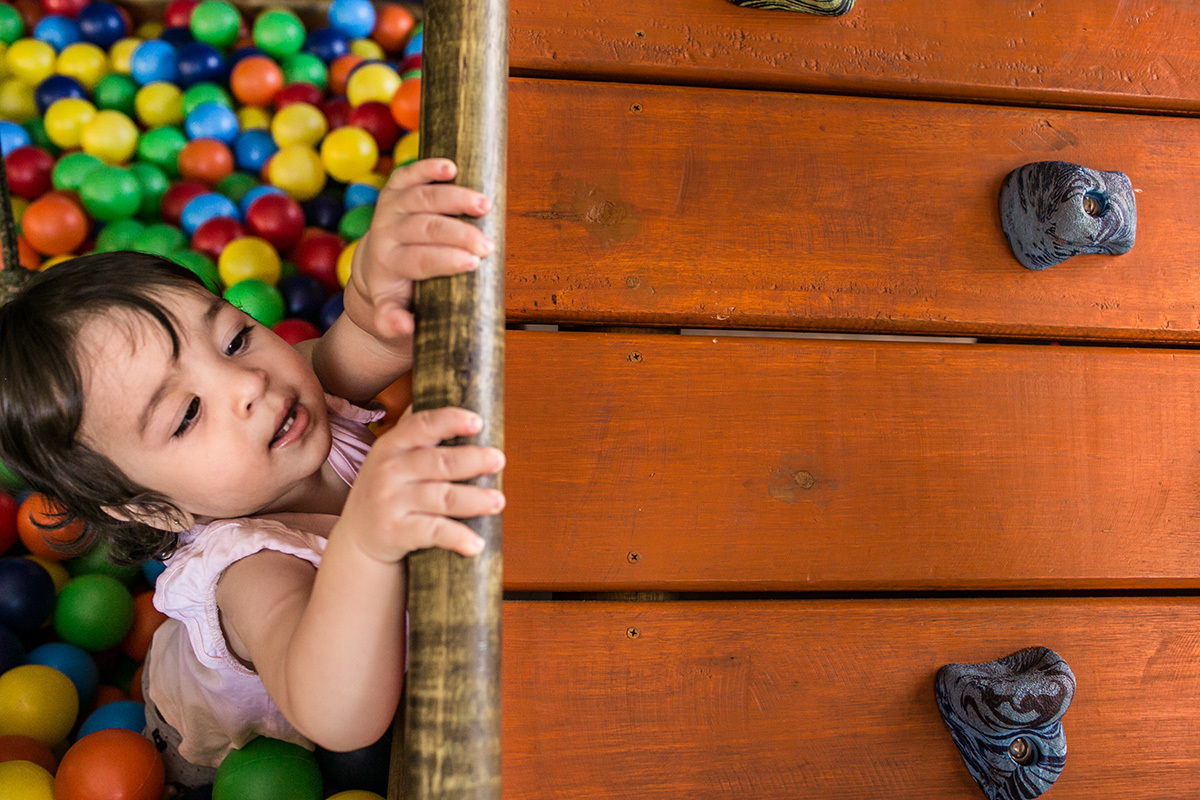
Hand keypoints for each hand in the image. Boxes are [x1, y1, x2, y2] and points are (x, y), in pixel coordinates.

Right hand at [335, 406, 504, 562]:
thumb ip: (421, 430)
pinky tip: (477, 544)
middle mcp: (389, 471)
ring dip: (474, 500)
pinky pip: (433, 533)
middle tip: (499, 460)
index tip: (477, 421)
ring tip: (499, 501)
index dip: (450, 421)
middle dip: (472, 460)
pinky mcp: (396, 532)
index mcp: (392, 444)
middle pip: (438, 462)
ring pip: (441, 498)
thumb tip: (462, 390)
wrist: (359, 535)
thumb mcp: (394, 455)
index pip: (421, 425)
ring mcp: (390, 502)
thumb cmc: (390, 487)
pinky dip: (457, 538)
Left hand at [342, 158, 493, 344]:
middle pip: (423, 227)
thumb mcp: (389, 313)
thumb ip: (392, 322)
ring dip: (454, 198)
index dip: (445, 259)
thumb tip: (405, 328)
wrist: (374, 270)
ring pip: (421, 197)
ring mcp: (389, 208)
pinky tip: (451, 166)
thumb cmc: (394, 294)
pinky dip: (428, 167)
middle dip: (457, 233)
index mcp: (386, 264)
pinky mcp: (395, 191)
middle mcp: (385, 232)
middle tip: (488, 244)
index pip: (417, 259)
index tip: (475, 262)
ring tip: (485, 205)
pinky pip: (409, 174)